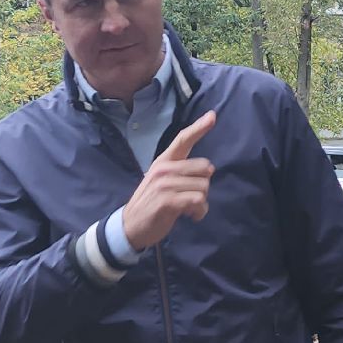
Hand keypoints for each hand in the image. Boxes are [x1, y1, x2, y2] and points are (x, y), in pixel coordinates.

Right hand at [121, 111, 216, 249]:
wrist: (130, 226)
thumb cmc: (151, 203)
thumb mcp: (162, 182)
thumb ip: (182, 173)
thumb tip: (208, 169)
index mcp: (163, 161)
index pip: (183, 140)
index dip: (199, 128)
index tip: (212, 116)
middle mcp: (164, 169)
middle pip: (204, 168)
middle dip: (204, 185)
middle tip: (192, 198)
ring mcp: (164, 184)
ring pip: (203, 187)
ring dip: (202, 203)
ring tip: (190, 209)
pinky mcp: (167, 201)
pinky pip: (198, 201)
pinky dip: (199, 211)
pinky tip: (191, 216)